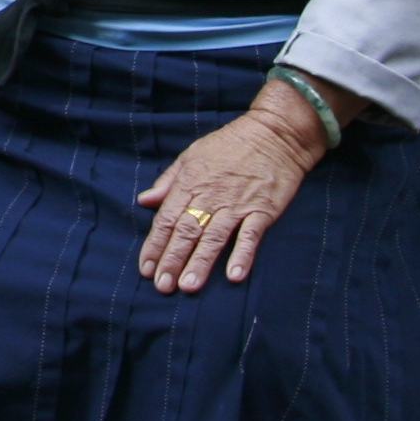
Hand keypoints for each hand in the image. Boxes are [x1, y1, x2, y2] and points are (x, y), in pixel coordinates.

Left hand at [134, 94, 332, 292]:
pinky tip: (233, 276)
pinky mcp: (262, 210)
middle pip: (187, 232)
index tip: (145, 269)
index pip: (167, 220)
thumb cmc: (230, 144)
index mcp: (190, 184)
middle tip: (162, 286)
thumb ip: (168, 182)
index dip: (155, 245)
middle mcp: (210, 197)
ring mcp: (237, 204)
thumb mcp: (191, 156)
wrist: (274, 134)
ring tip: (188, 286)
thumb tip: (144, 200)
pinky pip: (250, 236)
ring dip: (200, 263)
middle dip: (172, 260)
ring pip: (214, 238)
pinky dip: (242, 255)